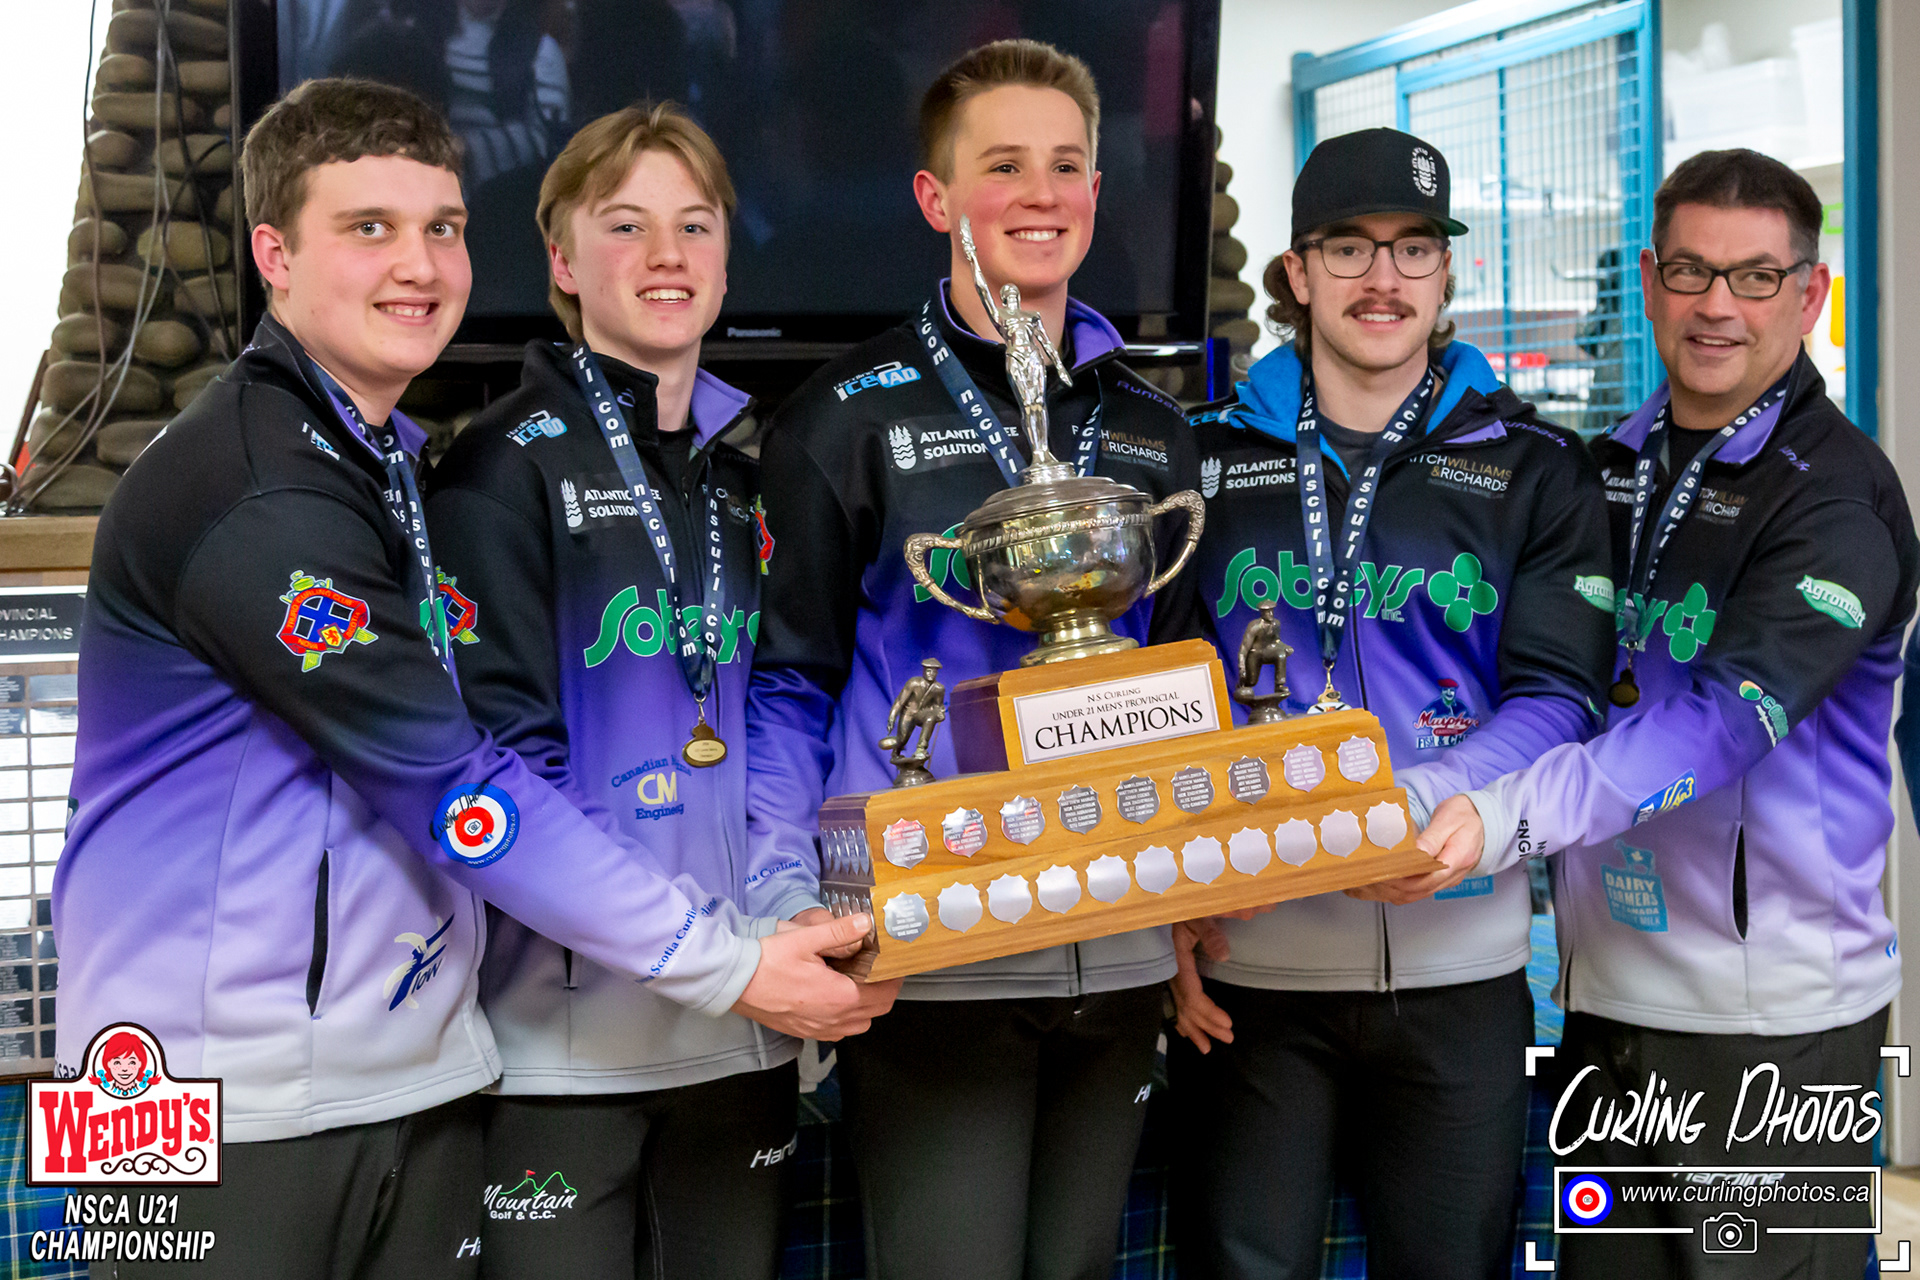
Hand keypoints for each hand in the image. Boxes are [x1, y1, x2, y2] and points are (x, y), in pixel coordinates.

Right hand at [732, 913, 901, 1039]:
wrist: (734, 982)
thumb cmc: (766, 962)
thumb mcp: (806, 939)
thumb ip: (840, 932)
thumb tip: (865, 924)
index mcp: (840, 997)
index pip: (883, 993)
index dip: (894, 978)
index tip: (895, 964)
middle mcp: (833, 1019)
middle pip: (876, 1011)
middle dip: (884, 991)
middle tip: (881, 970)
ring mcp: (818, 1029)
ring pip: (858, 1024)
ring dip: (866, 1006)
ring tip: (859, 982)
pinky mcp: (805, 1031)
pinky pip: (838, 1030)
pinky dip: (846, 1017)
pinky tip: (836, 996)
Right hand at [1169, 917, 1234, 1053]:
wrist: (1160, 900)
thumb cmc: (1183, 905)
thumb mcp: (1197, 914)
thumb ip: (1210, 932)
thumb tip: (1225, 955)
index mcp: (1177, 959)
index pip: (1192, 994)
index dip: (1209, 1012)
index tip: (1228, 1024)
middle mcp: (1170, 970)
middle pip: (1186, 1006)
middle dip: (1206, 1025)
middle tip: (1228, 1038)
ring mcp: (1167, 972)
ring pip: (1178, 1007)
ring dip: (1194, 1028)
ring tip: (1207, 1048)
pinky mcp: (1168, 972)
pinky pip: (1172, 1002)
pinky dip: (1180, 1019)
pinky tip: (1185, 1033)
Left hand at [1345, 793, 1486, 904]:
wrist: (1483, 821)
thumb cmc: (1465, 817)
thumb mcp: (1449, 819)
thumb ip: (1433, 838)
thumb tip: (1417, 853)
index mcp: (1458, 858)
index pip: (1427, 877)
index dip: (1401, 877)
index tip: (1379, 870)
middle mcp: (1452, 875)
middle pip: (1416, 890)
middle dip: (1388, 886)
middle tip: (1363, 876)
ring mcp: (1445, 880)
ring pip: (1413, 895)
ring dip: (1388, 892)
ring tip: (1363, 884)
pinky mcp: (1437, 880)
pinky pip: (1415, 892)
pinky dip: (1394, 891)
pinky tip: (1376, 886)